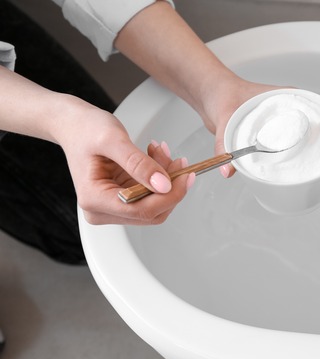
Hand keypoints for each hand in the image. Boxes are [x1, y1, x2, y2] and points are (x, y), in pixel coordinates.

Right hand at [55, 99, 191, 224]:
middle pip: (151, 212)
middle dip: (169, 186)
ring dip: (165, 179)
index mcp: (94, 199)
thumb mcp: (113, 140)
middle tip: (177, 159)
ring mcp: (111, 207)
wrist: (74, 125)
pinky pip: (150, 196)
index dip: (170, 196)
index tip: (186, 176)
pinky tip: (155, 156)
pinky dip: (159, 177)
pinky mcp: (121, 200)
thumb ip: (139, 164)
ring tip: (161, 152)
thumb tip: (163, 185)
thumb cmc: (85, 129)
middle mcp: (101, 210)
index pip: (142, 210)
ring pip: (154, 204)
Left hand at [204, 79, 319, 198]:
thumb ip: (225, 143)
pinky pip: (309, 160)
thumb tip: (229, 170)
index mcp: (292, 103)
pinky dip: (319, 175)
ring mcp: (295, 134)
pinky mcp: (287, 147)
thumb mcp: (225, 118)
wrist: (216, 99)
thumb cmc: (226, 99)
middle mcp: (298, 118)